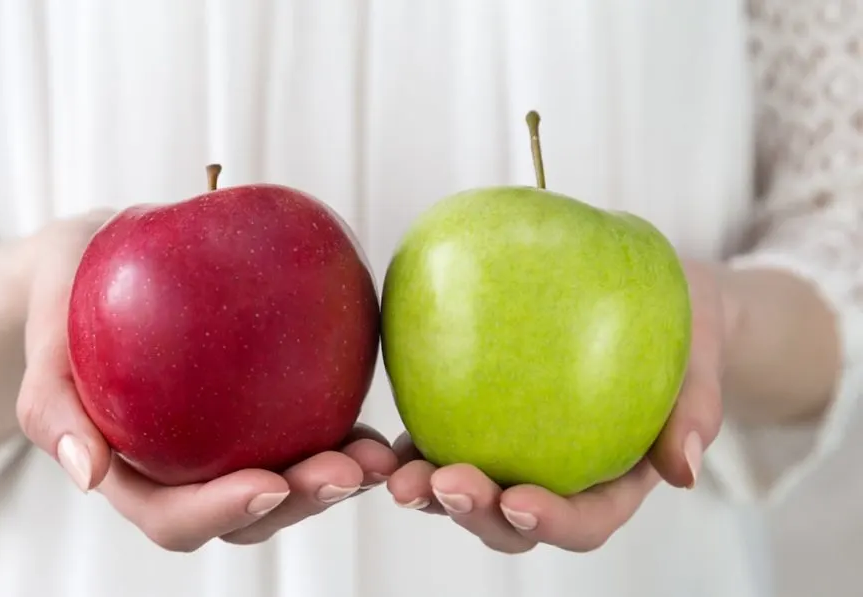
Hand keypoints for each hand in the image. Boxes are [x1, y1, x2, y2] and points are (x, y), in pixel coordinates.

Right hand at [15, 210, 397, 550]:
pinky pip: (303, 434)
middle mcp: (182, 470)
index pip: (173, 515)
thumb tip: (88, 475)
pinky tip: (375, 422)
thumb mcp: (45, 323)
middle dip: (300, 503)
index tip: (268, 484)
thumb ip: (50, 399)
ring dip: (335, 481)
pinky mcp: (259, 414)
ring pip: (285, 485)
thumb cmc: (66, 289)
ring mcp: (224, 445)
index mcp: (129, 470)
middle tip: (350, 471)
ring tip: (379, 456)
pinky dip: (341, 437)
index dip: (221, 511)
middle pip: (245, 514)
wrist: (96, 257)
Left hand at [386, 259, 727, 553]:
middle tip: (441, 484)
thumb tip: (684, 470)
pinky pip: (442, 441)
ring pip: (468, 492)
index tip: (518, 500)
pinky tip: (381, 436)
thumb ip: (696, 409)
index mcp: (614, 483)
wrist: (657, 304)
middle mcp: (558, 481)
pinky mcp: (478, 424)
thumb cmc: (684, 330)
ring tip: (394, 473)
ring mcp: (514, 456)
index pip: (585, 519)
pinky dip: (412, 447)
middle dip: (474, 512)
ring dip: (428, 490)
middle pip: (513, 520)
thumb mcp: (702, 357)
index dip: (551, 522)